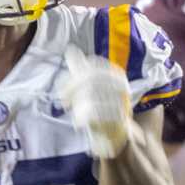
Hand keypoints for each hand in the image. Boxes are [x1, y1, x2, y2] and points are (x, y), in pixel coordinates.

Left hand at [61, 46, 131, 160]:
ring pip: (92, 97)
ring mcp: (123, 103)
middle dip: (72, 91)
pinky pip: (97, 115)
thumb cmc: (100, 107)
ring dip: (78, 107)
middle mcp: (122, 87)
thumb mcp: (90, 86)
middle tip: (63, 103)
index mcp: (117, 75)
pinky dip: (83, 118)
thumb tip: (70, 49)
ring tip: (74, 114)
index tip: (61, 91)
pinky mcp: (120, 120)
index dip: (73, 79)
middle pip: (90, 81)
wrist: (113, 134)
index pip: (91, 69)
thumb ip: (80, 68)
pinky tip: (78, 123)